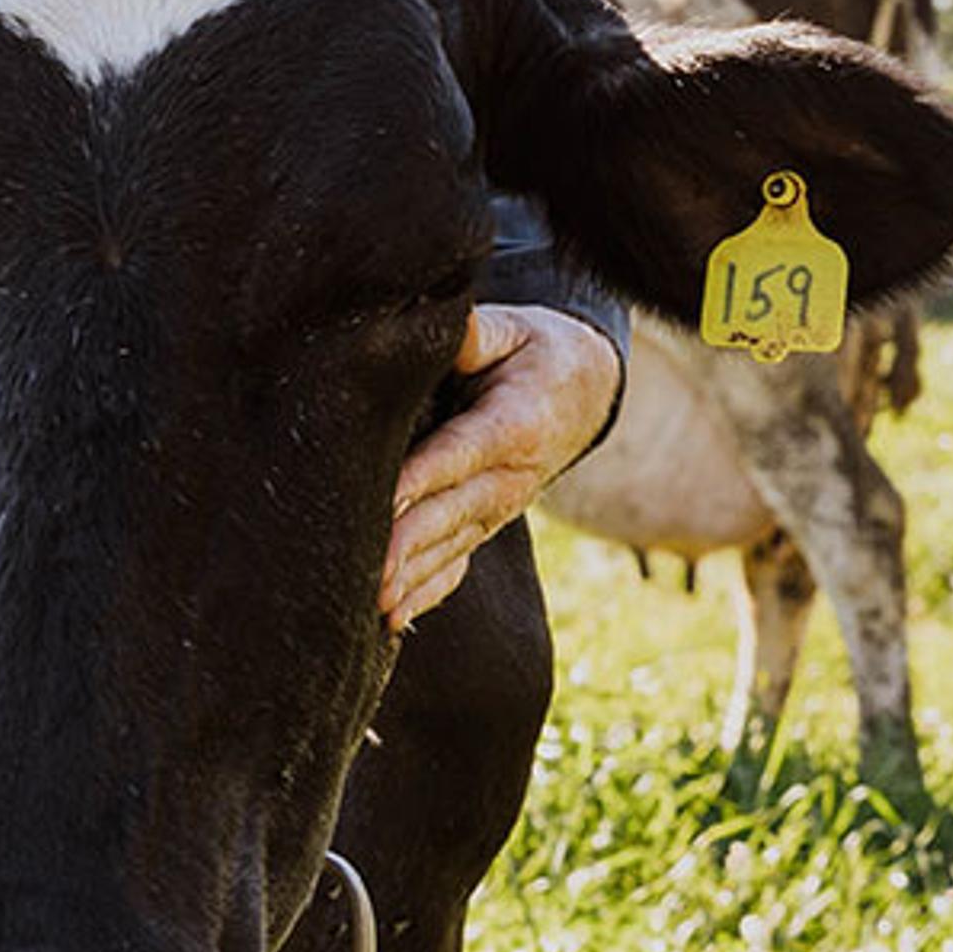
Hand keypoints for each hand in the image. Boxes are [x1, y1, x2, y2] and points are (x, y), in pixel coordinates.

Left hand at [382, 303, 618, 631]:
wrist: (584, 390)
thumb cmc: (535, 352)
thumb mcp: (514, 330)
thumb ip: (475, 334)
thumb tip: (442, 331)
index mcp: (515, 426)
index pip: (459, 456)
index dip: (421, 479)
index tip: (384, 500)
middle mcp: (510, 477)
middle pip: (451, 513)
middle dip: (409, 546)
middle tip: (368, 574)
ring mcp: (500, 508)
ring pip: (451, 548)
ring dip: (412, 579)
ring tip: (373, 608)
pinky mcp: (487, 524)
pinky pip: (457, 564)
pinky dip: (427, 593)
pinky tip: (393, 621)